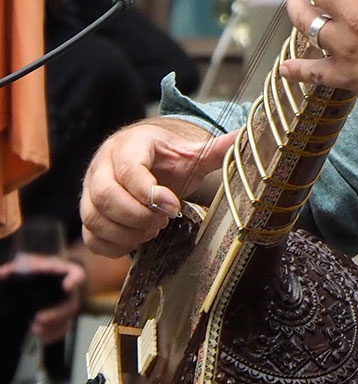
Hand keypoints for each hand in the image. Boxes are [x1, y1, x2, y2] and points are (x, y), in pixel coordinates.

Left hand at [0, 254, 86, 343]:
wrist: (36, 280)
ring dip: (53, 328)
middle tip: (38, 318)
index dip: (74, 281)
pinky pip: (63, 329)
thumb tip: (1, 275)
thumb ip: (13, 270)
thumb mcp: (23, 265)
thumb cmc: (33, 269)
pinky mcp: (61, 319)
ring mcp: (66, 306)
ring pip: (67, 320)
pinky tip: (42, 337)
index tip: (66, 287)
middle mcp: (69, 291)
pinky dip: (53, 335)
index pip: (76, 275)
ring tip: (34, 330)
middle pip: (71, 304)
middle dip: (56, 314)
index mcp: (63, 274)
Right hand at [80, 118, 236, 258]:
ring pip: (94, 218)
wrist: (143, 158)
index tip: (174, 207)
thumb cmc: (167, 158)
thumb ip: (214, 149)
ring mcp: (89, 191)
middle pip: (105, 196)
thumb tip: (243, 137)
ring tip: (152, 230)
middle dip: (137, 216)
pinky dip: (113, 246)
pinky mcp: (88, 213)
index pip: (129, 170)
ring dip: (126, 232)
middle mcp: (102, 166)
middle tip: (162, 222)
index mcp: (128, 146)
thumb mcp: (189, 152)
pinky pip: (90, 237)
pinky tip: (137, 240)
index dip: (150, 193)